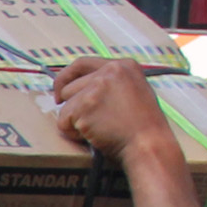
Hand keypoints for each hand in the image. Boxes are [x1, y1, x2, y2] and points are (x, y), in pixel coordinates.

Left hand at [47, 56, 182, 168]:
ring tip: (99, 128)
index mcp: (123, 65)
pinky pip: (63, 122)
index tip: (59, 92)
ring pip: (65, 106)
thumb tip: (85, 86)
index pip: (82, 64)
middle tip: (91, 121)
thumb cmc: (143, 126)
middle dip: (74, 107)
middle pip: (69, 88)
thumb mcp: (134, 90)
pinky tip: (94, 135)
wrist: (148, 143)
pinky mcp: (84, 106)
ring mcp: (95, 88)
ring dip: (75, 122)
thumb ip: (112, 83)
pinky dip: (73, 133)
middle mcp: (108, 71)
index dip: (66, 78)